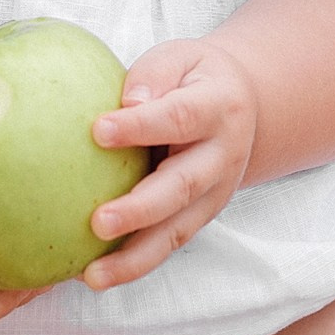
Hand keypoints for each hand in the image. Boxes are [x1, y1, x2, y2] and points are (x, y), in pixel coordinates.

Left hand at [81, 39, 258, 290]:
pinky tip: (92, 276)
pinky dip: (132, 265)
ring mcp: (214, 195)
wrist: (242, 107)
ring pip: (176, 232)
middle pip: (181, 188)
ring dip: (134, 258)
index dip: (141, 126)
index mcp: (219, 109)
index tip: (98, 130)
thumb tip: (126, 101)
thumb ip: (155, 73)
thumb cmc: (194, 78)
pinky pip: (166, 246)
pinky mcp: (198, 219)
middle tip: (98, 222)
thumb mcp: (182, 57)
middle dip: (140, 209)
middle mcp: (221, 158)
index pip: (179, 118)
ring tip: (92, 276)